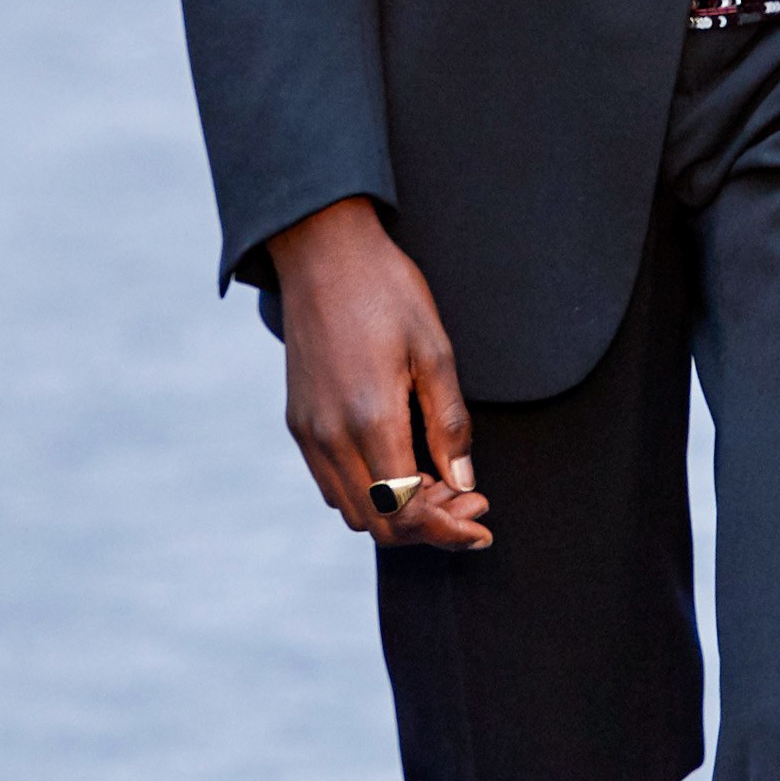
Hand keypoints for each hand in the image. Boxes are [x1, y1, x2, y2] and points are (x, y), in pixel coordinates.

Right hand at [269, 197, 490, 548]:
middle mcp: (330, 436)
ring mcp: (308, 432)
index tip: (481, 516)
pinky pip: (331, 483)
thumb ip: (449, 424)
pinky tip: (401, 463)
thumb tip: (463, 483)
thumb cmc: (386, 291)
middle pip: (378, 525)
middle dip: (428, 525)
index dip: (449, 528)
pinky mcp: (298, 422)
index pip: (406, 511)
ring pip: (352, 511)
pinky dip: (369, 492)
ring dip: (397, 511)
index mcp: (370, 419)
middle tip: (467, 497)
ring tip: (436, 479)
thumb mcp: (435, 351)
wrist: (323, 253)